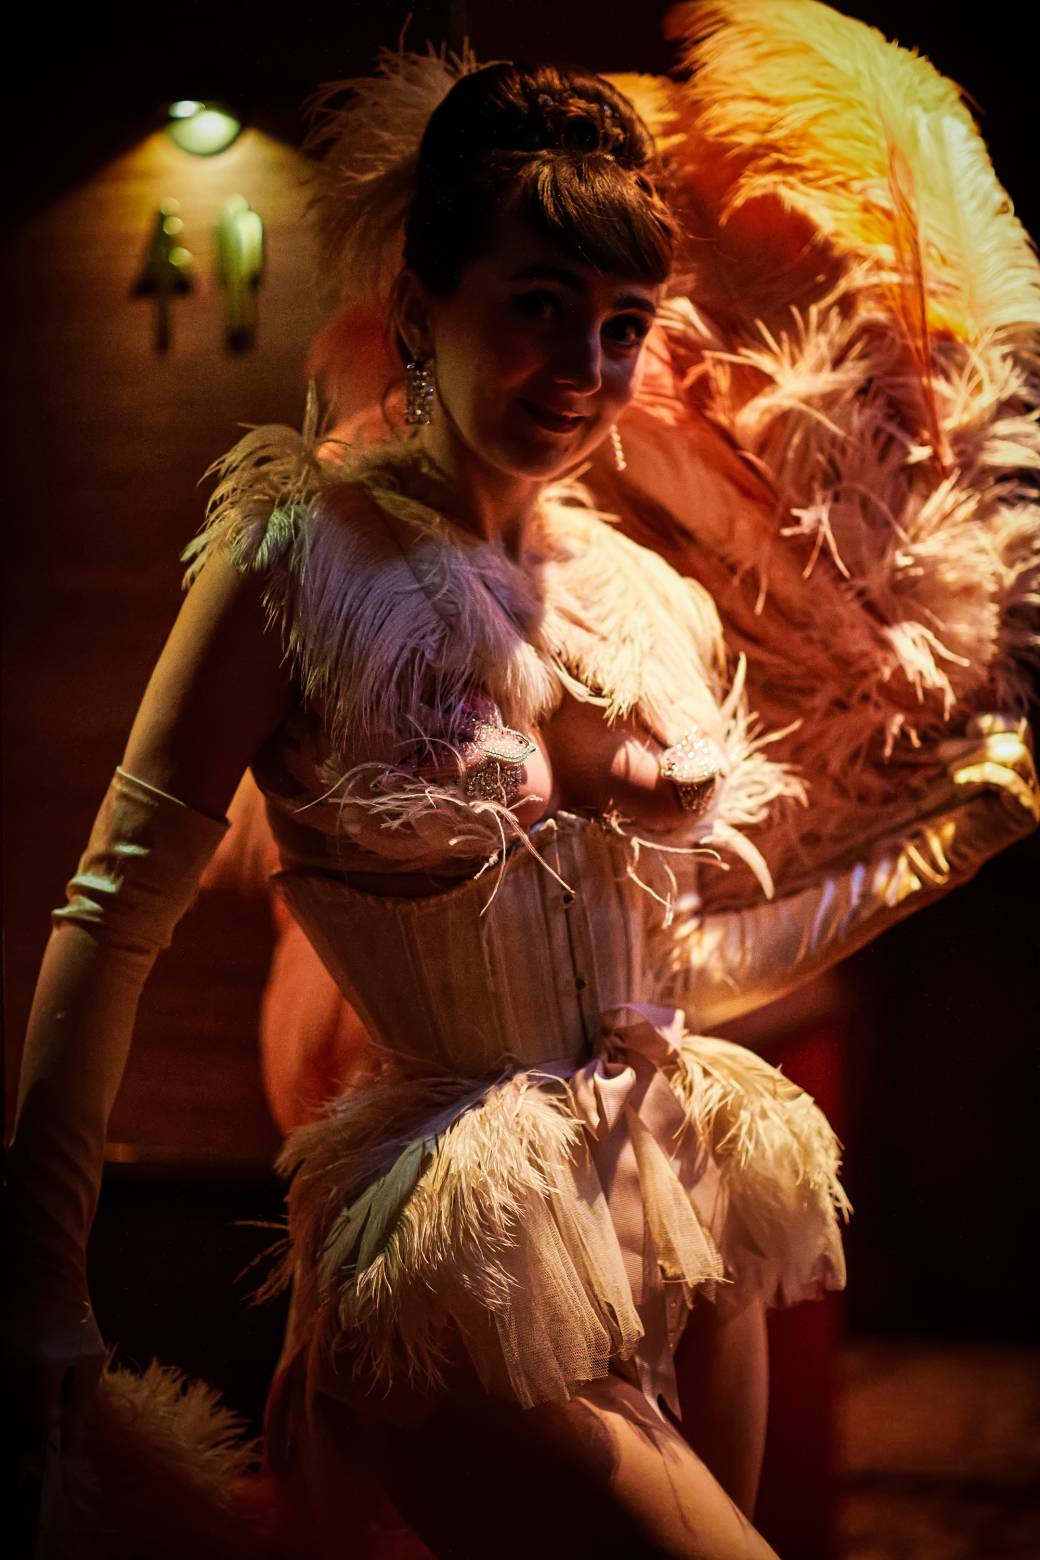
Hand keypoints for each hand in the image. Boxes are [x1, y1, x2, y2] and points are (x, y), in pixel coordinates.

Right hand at [3, 1259, 107, 1539]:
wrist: (38, 1267)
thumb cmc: (72, 1318)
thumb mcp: (89, 1358)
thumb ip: (77, 1408)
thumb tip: (63, 1456)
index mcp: (39, 1370)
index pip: (33, 1435)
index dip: (34, 1469)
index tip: (35, 1492)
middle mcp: (6, 1369)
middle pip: (9, 1434)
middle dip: (17, 1460)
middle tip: (25, 1487)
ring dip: (11, 1440)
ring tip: (23, 1458)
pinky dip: (4, 1418)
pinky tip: (14, 1429)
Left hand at [940, 714, 1039, 821]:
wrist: (932, 847)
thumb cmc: (934, 803)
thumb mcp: (949, 763)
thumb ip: (968, 741)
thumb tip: (977, 718)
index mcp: (1010, 759)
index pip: (1018, 725)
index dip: (994, 720)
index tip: (965, 729)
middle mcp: (1026, 776)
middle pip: (1019, 736)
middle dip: (978, 741)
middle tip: (940, 755)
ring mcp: (1030, 795)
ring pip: (1017, 755)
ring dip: (977, 756)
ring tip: (946, 770)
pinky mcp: (1026, 815)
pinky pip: (1012, 782)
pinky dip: (982, 775)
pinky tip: (956, 782)